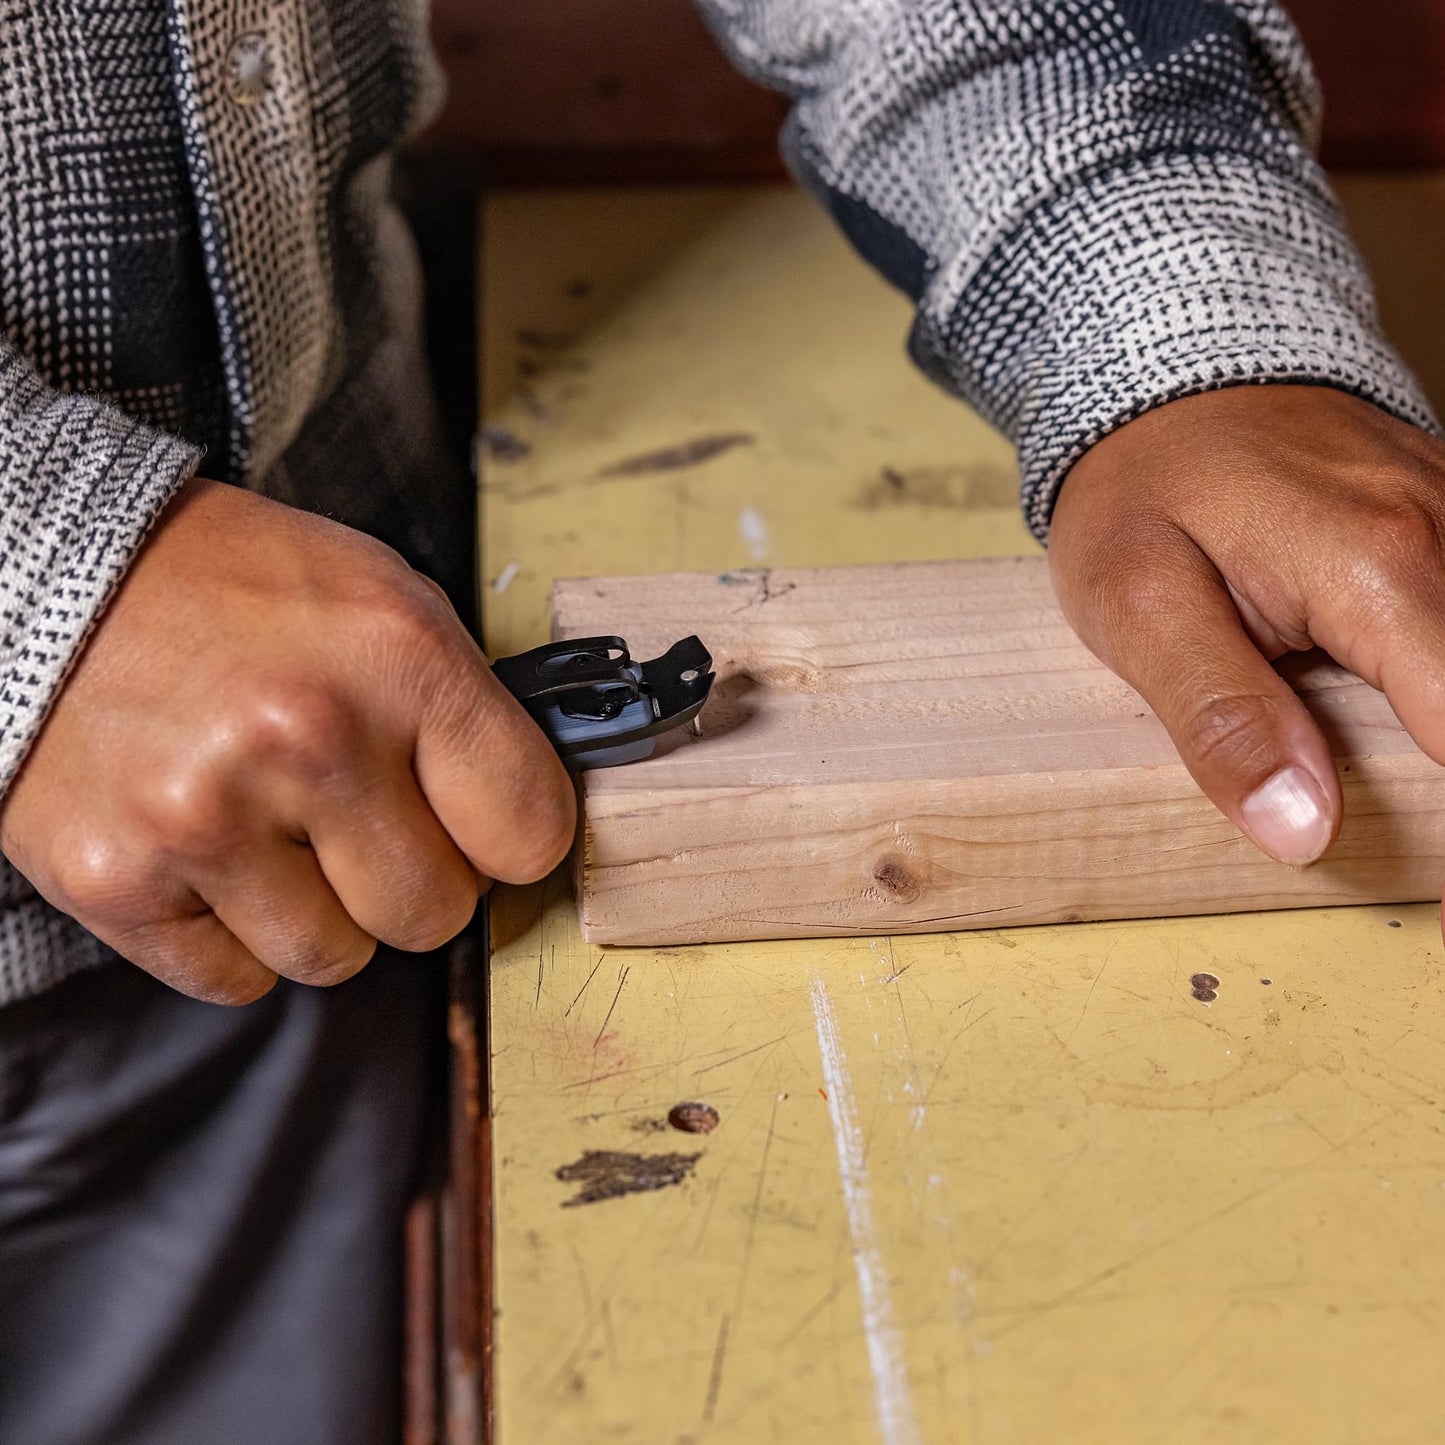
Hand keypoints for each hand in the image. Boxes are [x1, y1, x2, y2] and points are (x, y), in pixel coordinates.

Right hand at [0, 478, 574, 1002]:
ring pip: (338, 958)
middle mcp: (307, 739)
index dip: (511, 839)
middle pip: (437, 913)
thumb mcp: (386, 600)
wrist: (54, 577)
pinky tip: (211, 853)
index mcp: (400, 659)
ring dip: (322, 910)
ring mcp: (204, 817)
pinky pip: (237, 979)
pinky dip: (234, 935)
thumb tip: (528, 825)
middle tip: (361, 818)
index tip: (480, 827)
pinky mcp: (116, 880)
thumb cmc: (240, 592)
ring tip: (275, 824)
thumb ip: (467, 713)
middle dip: (413, 876)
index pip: (529, 831)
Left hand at [1049, 385, 1444, 869]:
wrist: (1157, 381)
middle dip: (1423, 760)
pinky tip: (1377, 682)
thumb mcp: (1136, 607)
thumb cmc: (1138, 489)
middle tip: (1344, 778)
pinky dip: (1422, 660)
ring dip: (1422, 706)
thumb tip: (1302, 830)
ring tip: (1339, 727)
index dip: (1437, 814)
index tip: (1400, 845)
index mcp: (1381, 569)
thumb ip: (1221, 718)